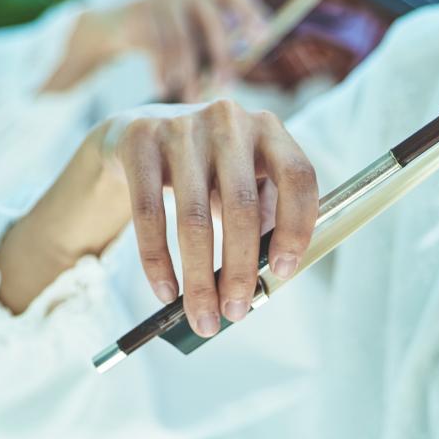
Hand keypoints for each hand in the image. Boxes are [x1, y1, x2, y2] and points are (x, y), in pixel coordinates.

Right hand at [44, 0, 268, 99]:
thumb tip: (242, 64)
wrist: (111, 25)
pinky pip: (157, 48)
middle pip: (210, 21)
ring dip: (188, 74)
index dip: (250, 13)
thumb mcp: (189, 31)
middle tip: (226, 85)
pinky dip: (162, 71)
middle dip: (220, 56)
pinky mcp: (139, 13)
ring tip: (192, 98)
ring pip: (182, 41)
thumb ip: (212, 39)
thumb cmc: (161, 34)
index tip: (262, 37)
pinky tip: (164, 88)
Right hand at [104, 99, 317, 334]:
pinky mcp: (141, 142)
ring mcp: (182, 127)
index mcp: (269, 130)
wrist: (140, 133)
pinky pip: (149, 214)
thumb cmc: (208, 172)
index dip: (296, 227)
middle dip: (240, 271)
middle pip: (242, 207)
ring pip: (194, 219)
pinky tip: (166, 292)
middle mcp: (229, 121)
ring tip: (203, 317)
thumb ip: (262, 222)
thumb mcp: (244, 183)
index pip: (298, 177)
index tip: (283, 272)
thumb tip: (266, 283)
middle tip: (237, 312)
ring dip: (199, 279)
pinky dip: (157, 262)